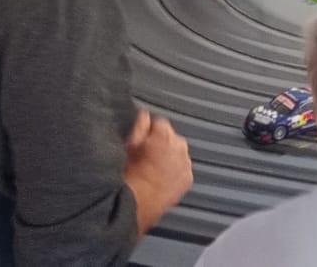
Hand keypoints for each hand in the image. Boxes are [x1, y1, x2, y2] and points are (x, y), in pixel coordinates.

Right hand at [122, 109, 192, 235]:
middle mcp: (179, 146)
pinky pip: (182, 168)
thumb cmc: (130, 175)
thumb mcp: (129, 145)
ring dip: (169, 157)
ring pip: (178, 153)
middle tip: (145, 156)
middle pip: (171, 137)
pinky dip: (175, 171)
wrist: (138, 203)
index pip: (158, 122)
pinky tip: (162, 178)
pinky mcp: (188, 179)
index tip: (140, 141)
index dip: (147, 131)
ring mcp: (186, 163)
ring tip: (153, 169)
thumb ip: (139, 125)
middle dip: (161, 143)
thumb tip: (144, 113)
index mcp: (164, 134)